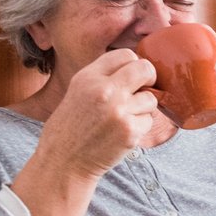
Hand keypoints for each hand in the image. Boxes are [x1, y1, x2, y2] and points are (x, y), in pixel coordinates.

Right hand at [11, 50, 158, 215]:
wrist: (64, 161)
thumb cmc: (71, 127)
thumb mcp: (78, 91)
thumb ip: (103, 77)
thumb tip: (137, 67)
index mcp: (88, 77)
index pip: (126, 55)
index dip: (133, 65)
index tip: (133, 76)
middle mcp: (104, 90)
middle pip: (145, 69)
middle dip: (150, 78)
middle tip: (144, 89)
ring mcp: (119, 111)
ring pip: (151, 98)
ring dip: (143, 108)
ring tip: (124, 118)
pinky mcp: (130, 131)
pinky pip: (148, 120)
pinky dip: (140, 127)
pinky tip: (122, 133)